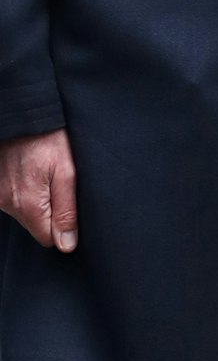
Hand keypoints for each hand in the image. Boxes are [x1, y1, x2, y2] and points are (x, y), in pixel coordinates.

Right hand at [0, 129, 77, 251]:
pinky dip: (20, 191)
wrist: (21, 115)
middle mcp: (7, 204)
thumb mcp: (66, 172)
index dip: (61, 227)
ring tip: (39, 174)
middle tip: (54, 184)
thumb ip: (66, 211)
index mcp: (28, 205)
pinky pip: (10, 200)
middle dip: (47, 212)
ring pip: (21, 213)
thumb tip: (66, 245)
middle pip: (34, 226)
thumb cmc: (46, 140)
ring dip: (33, 200)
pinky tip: (26, 173)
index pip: (47, 239)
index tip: (66, 205)